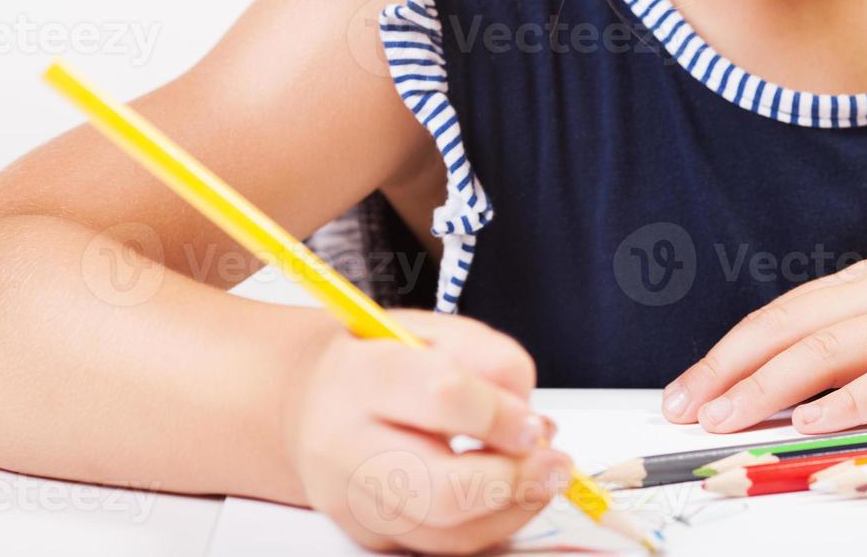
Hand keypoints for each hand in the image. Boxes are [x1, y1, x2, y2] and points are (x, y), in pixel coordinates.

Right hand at [284, 310, 569, 554]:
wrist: (312, 402)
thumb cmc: (382, 361)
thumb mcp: (435, 331)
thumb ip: (488, 356)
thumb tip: (527, 412)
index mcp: (362, 376)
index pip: (442, 398)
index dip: (502, 415)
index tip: (533, 422)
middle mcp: (347, 445)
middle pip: (443, 489)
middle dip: (516, 480)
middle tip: (554, 461)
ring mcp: (354, 500)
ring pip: (449, 532)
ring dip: (515, 506)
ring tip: (544, 474)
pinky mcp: (369, 534)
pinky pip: (444, 545)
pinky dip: (493, 522)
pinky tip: (513, 492)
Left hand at [661, 255, 866, 433]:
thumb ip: (859, 343)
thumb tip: (788, 389)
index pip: (783, 314)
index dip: (729, 352)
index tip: (687, 388)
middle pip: (792, 328)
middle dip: (732, 369)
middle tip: (687, 408)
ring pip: (830, 349)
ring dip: (770, 386)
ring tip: (726, 416)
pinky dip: (848, 401)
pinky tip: (811, 421)